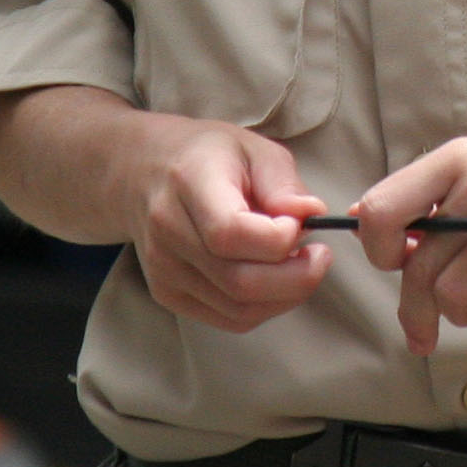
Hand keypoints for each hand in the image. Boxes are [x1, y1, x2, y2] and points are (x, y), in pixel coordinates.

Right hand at [125, 117, 330, 332]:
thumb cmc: (209, 156)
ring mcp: (164, 269)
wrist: (147, 172)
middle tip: (319, 255)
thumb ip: (284, 183)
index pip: (230, 233)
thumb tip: (311, 215)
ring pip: (238, 309)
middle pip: (238, 281)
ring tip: (300, 264)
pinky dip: (264, 307)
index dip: (278, 239)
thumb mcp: (254, 148)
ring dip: (285, 296)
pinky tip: (275, 279)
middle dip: (296, 278)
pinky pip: (228, 318)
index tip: (302, 224)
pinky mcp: (167, 294)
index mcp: (189, 183)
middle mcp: (168, 231)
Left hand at [356, 128, 466, 354]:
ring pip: (452, 295)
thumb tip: (386, 235)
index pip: (382, 209)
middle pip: (417, 267)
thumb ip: (449, 195)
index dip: (376, 249)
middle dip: (416, 311)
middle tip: (422, 332)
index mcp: (463, 156)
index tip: (393, 267)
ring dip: (464, 315)